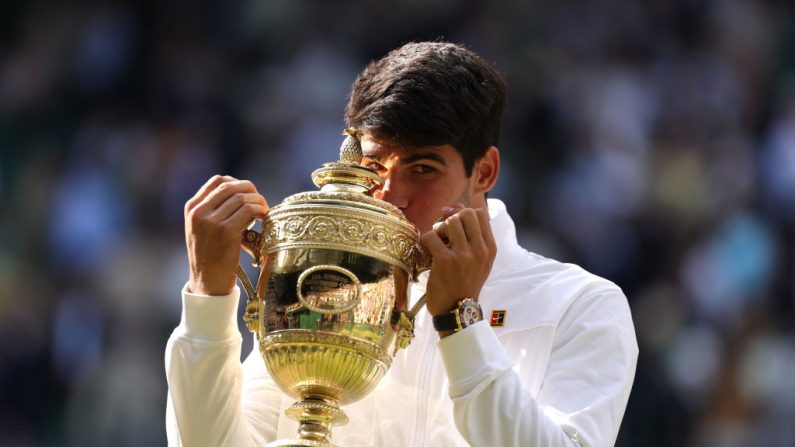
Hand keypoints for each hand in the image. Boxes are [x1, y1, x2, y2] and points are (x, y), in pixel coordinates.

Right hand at [184, 175, 268, 294]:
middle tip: (260, 202)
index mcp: (192, 208)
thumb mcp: (202, 229)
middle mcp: (199, 211)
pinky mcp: (226, 231)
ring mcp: (211, 221)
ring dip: (258, 201)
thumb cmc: (209, 257)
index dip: (238, 183)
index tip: (248, 194)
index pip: (218, 181)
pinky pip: (248, 210)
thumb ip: (213, 210)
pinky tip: (263, 218)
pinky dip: (260, 210)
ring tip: (263, 212)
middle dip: (251, 190)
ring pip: (242, 197)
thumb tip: (240, 193)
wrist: (207, 283)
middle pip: (231, 186)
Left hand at [420, 204, 496, 320]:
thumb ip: (471, 235)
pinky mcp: (446, 261)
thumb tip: (456, 208)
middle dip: (451, 218)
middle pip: (466, 213)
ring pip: (449, 221)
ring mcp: (464, 255)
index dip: (463, 211)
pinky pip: (432, 235)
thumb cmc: (463, 284)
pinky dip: (426, 241)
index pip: (480, 213)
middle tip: (443, 232)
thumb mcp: (476, 261)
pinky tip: (428, 252)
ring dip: (438, 229)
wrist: (456, 311)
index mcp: (490, 248)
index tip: (452, 220)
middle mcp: (480, 250)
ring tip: (437, 243)